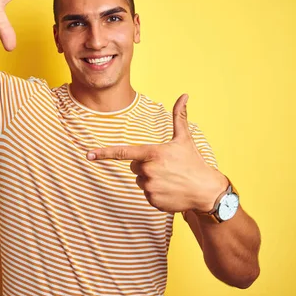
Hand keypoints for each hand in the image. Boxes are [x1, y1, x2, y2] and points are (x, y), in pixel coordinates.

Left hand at [86, 94, 227, 212]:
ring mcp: (150, 187)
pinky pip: (146, 194)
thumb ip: (179, 116)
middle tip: (165, 167)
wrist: (206, 191)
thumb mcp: (185, 139)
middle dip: (145, 166)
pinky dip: (156, 192)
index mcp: (152, 153)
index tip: (89, 154)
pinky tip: (170, 190)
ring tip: (169, 179)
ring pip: (140, 181)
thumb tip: (184, 95)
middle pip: (134, 167)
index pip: (123, 152)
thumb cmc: (194, 162)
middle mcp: (148, 170)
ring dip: (151, 179)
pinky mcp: (152, 200)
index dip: (104, 153)